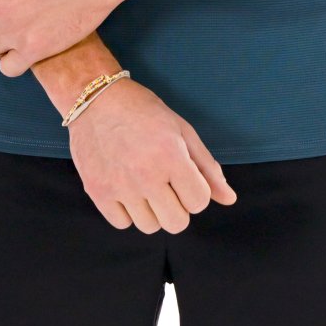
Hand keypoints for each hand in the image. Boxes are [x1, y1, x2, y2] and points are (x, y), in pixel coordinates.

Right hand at [62, 77, 237, 232]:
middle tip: (167, 184)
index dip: (196, 190)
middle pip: (176, 223)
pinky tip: (126, 188)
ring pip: (150, 226)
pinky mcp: (97, 192)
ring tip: (144, 183)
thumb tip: (229, 199)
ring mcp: (119, 186)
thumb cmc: (144, 111)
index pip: (199, 203)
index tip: (184, 175)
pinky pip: (122, 223)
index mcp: (171, 157)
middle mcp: (145, 175)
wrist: (95, 99)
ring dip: (153, 210)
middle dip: (178, 206)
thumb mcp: (182, 131)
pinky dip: (127, 212)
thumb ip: (207, 168)